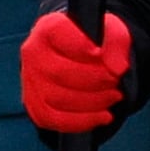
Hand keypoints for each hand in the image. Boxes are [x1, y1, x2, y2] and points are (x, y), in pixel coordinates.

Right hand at [20, 9, 131, 135]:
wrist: (81, 60)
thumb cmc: (95, 42)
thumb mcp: (111, 33)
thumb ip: (116, 45)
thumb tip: (118, 68)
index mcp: (49, 28)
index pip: (57, 33)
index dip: (79, 45)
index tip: (98, 53)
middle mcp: (33, 53)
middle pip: (59, 73)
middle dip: (94, 80)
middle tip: (114, 80)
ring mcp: (31, 82)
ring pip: (58, 99)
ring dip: (93, 102)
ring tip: (113, 96)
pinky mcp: (35, 106)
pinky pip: (55, 120)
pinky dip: (82, 122)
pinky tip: (103, 116)